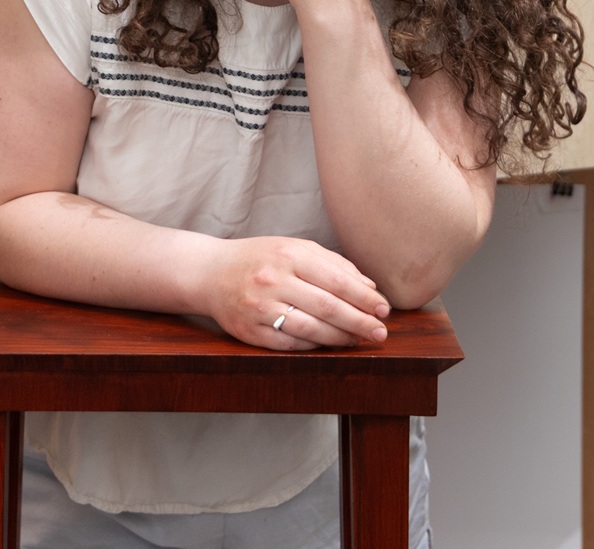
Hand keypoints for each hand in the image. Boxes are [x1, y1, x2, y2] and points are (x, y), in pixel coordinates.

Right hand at [195, 235, 390, 350]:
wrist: (210, 274)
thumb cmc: (260, 258)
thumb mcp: (294, 248)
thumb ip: (333, 263)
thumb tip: (369, 287)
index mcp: (288, 255)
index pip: (336, 279)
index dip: (363, 297)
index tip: (383, 309)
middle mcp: (273, 280)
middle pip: (327, 307)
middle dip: (360, 322)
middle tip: (380, 332)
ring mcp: (260, 308)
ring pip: (311, 329)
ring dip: (341, 338)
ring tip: (360, 340)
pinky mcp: (250, 332)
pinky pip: (290, 343)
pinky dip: (314, 345)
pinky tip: (330, 344)